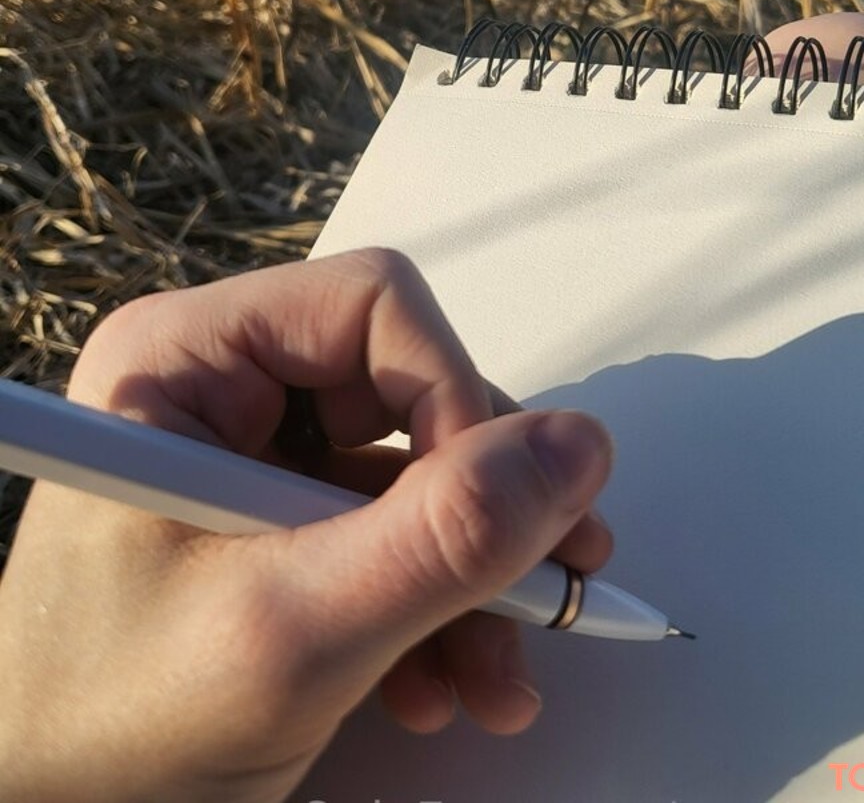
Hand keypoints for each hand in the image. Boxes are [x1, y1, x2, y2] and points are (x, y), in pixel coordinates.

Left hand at [0, 250, 613, 802]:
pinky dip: (435, 604)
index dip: (452, 398)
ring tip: (499, 677)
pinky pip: (389, 529)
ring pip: (415, 469)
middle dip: (480, 506)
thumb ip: (445, 537)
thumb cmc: (105, 735)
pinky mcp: (273, 524)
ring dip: (474, 574)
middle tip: (547, 588)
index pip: (374, 308)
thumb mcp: (295, 633)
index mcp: (186, 360)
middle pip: (409, 388)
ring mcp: (249, 459)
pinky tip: (445, 682)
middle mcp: (220, 387)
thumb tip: (580, 446)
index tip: (490, 517)